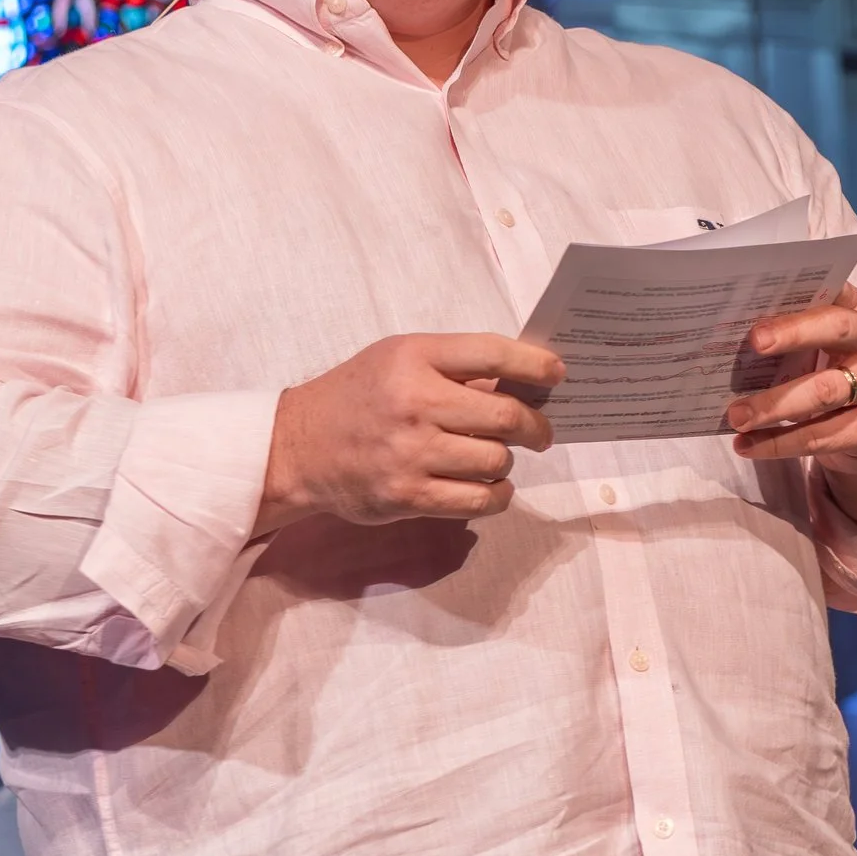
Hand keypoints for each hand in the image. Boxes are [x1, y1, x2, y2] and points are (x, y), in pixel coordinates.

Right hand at [259, 334, 562, 532]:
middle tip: (540, 431)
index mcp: (414, 358)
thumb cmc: (358, 395)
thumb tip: (524, 383)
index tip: (557, 374)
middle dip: (535, 426)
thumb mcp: (399, 359)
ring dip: (507, 461)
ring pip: (496, 460)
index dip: (534, 365)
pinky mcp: (408, 495)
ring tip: (497, 457)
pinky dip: (496, 495)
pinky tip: (491, 486)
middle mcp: (415, 403)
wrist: (299, 447)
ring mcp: (412, 453)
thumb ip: (454, 366)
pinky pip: (478, 501)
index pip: (492, 354)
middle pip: (505, 416)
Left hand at [724, 286, 856, 554]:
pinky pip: (820, 437)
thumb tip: (730, 327)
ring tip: (735, 415)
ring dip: (774, 405)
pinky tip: (746, 444)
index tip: (760, 315)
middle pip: (835, 332)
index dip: (798, 301)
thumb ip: (794, 327)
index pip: (832, 293)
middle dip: (792, 335)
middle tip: (752, 345)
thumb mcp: (824, 343)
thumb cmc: (833, 369)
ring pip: (823, 393)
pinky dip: (778, 443)